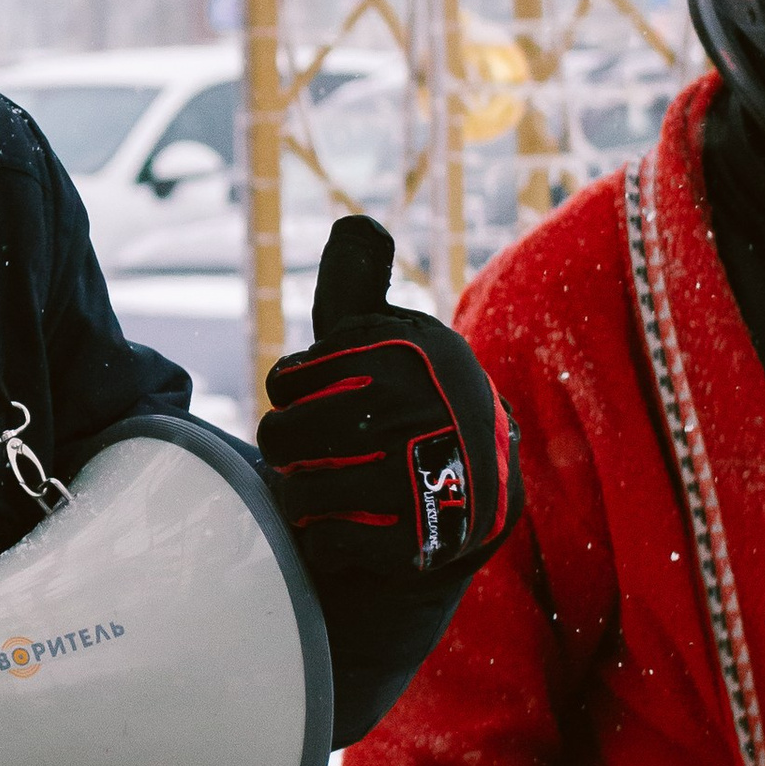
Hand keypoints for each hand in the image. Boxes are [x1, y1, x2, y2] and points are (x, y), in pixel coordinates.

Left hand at [257, 215, 518, 583]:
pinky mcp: (420, 540)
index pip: (286, 380)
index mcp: (402, 354)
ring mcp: (421, 478)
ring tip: (328, 483)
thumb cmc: (411, 397)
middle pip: (282, 436)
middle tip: (311, 447)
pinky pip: (328, 542)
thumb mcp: (390, 336)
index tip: (318, 396)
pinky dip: (326, 538)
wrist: (482, 480)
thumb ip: (357, 285)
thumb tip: (353, 223)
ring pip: (300, 492)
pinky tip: (350, 522)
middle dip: (285, 445)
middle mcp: (416, 409)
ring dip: (303, 493)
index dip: (291, 393)